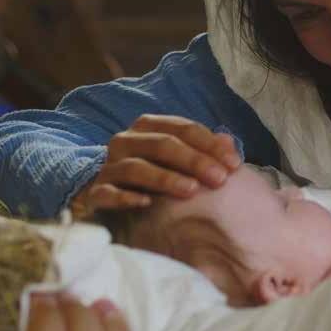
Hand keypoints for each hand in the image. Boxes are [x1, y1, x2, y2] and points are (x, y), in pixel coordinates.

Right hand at [72, 114, 241, 215]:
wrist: (111, 198)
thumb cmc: (156, 175)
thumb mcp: (182, 160)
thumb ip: (205, 150)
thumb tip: (229, 142)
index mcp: (148, 127)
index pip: (184, 128)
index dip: (211, 145)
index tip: (234, 164)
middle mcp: (125, 141)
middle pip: (162, 144)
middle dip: (194, 160)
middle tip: (219, 179)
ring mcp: (109, 166)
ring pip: (136, 167)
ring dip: (165, 178)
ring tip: (192, 191)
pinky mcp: (96, 193)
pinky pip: (107, 193)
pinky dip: (126, 197)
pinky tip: (146, 203)